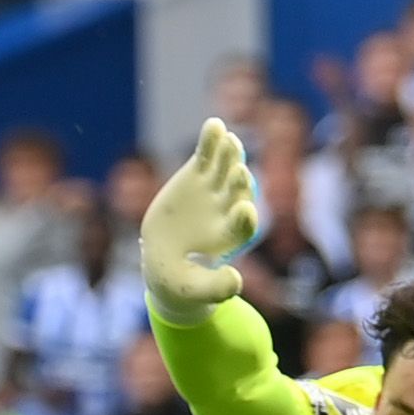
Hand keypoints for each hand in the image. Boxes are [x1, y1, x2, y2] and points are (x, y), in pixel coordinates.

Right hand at [140, 116, 260, 320]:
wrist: (168, 261)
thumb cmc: (182, 281)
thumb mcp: (192, 290)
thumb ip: (214, 288)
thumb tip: (236, 281)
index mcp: (228, 240)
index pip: (243, 228)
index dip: (244, 219)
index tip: (245, 211)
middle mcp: (227, 212)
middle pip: (238, 194)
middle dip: (239, 183)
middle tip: (239, 171)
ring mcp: (214, 191)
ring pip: (226, 169)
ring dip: (229, 155)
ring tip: (229, 139)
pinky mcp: (198, 176)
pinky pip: (206, 155)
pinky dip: (210, 141)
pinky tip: (214, 124)